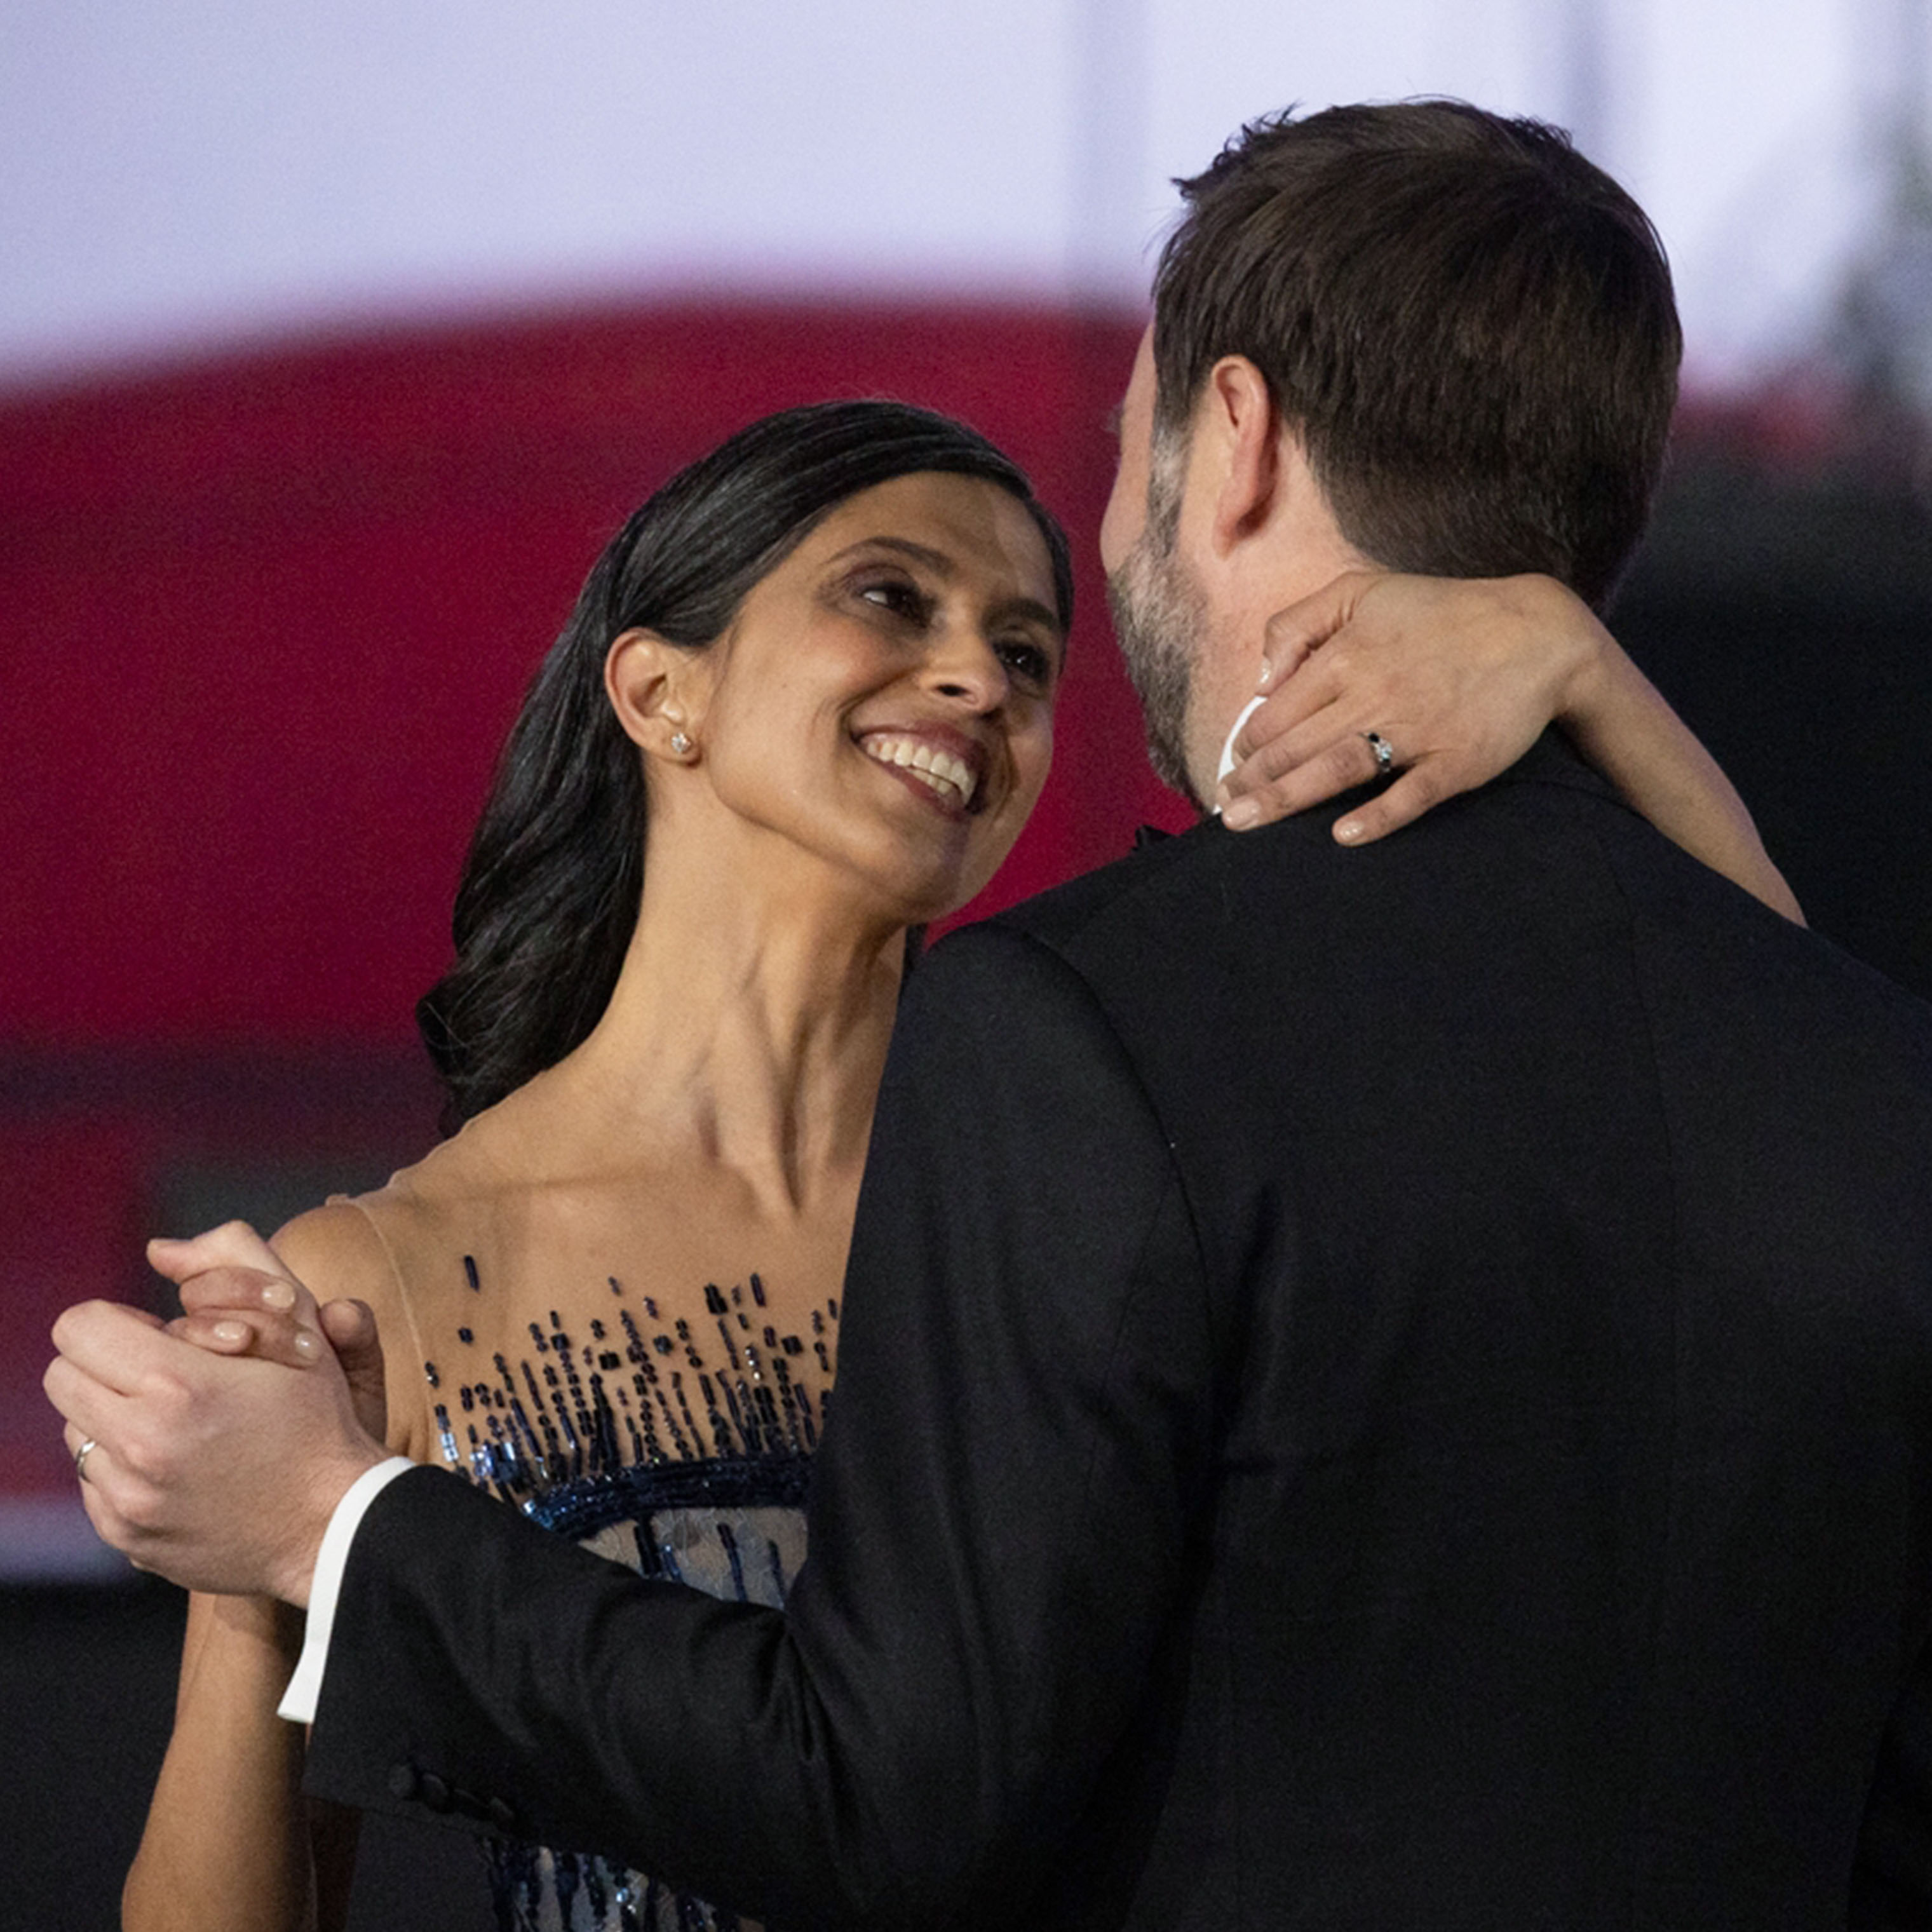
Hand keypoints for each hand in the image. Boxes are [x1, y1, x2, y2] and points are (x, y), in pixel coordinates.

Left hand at [43, 1222, 384, 1604]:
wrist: (337, 1523)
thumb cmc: (321, 1420)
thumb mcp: (298, 1323)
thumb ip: (235, 1260)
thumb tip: (161, 1251)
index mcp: (178, 1385)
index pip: (80, 1327)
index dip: (120, 1322)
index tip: (159, 1336)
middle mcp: (140, 1444)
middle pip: (63, 1377)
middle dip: (108, 1366)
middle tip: (165, 1375)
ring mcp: (128, 1498)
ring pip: (76, 1431)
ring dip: (115, 1417)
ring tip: (177, 1424)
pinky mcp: (126, 1536)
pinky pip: (92, 1484)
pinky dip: (125, 1468)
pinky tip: (180, 1466)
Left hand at [1215, 570, 1607, 841]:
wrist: (1537, 632)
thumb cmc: (1443, 613)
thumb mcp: (1363, 591)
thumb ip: (1299, 623)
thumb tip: (1261, 680)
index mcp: (1346, 656)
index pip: (1277, 710)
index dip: (1248, 742)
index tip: (1234, 764)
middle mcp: (1373, 694)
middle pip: (1294, 746)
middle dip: (1250, 780)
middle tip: (1224, 807)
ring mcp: (1416, 731)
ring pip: (1335, 769)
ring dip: (1284, 799)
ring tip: (1245, 823)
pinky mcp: (1456, 761)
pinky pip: (1410, 795)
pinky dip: (1377, 816)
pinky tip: (1343, 835)